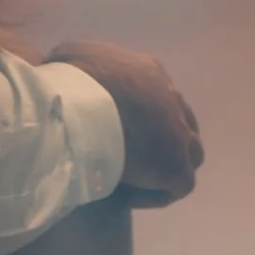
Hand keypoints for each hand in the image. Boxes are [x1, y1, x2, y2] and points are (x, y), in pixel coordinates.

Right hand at [46, 39, 202, 207]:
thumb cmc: (70, 83)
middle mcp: (171, 98)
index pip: (157, 94)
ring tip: (135, 180)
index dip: (142, 114)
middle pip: (181, 121)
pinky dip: (157, 192)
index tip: (118, 129)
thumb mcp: (68, 57)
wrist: (80, 108)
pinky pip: (180, 184)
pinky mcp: (176, 165)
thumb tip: (64, 68)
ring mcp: (179, 132)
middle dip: (163, 138)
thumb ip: (76, 64)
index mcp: (148, 72)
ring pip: (190, 152)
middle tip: (132, 154)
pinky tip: (129, 197)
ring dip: (166, 165)